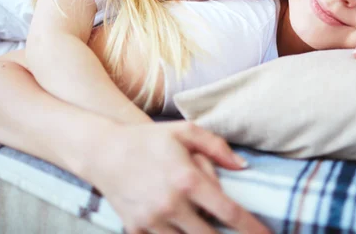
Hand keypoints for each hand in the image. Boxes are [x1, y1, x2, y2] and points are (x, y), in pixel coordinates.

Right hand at [88, 121, 269, 233]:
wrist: (103, 151)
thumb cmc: (149, 139)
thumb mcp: (185, 131)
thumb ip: (217, 147)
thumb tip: (244, 167)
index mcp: (188, 179)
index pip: (229, 213)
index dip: (252, 229)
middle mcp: (171, 204)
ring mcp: (151, 220)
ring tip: (211, 230)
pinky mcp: (135, 230)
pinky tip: (184, 230)